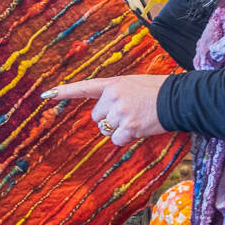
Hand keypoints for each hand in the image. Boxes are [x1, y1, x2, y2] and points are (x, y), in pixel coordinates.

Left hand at [43, 75, 168, 146]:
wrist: (177, 98)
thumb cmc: (159, 91)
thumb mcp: (134, 84)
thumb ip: (117, 94)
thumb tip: (106, 115)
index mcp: (113, 84)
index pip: (85, 87)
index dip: (64, 92)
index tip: (47, 95)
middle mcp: (113, 97)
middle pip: (97, 117)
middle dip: (110, 119)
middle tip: (129, 114)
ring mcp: (120, 112)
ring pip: (107, 130)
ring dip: (120, 129)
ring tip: (138, 119)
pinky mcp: (128, 127)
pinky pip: (117, 140)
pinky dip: (127, 138)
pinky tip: (140, 128)